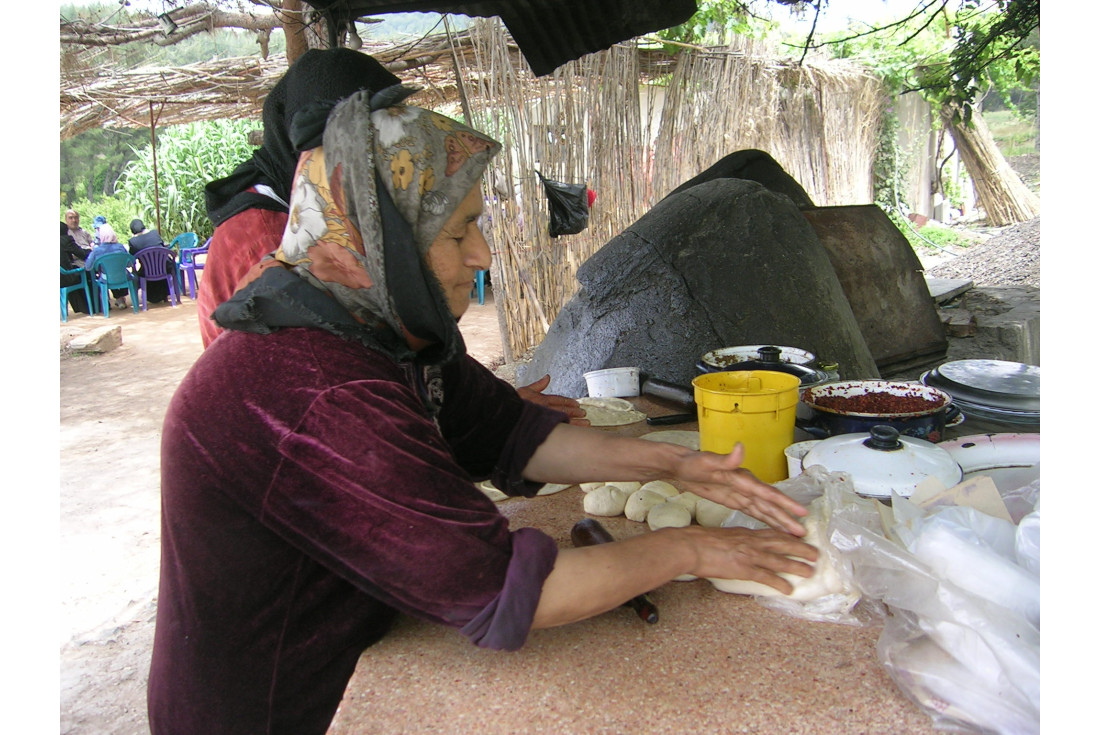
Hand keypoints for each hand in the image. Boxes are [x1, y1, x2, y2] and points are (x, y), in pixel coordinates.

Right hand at [517, 374, 589, 425]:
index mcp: (542, 399)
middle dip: (575, 412)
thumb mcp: (525, 390)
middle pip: (564, 410)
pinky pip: (558, 430)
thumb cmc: (514, 403)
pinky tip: (575, 432)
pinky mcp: (542, 428)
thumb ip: (538, 385)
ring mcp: (544, 419)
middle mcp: (545, 409)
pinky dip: (568, 430)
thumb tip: (547, 377)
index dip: (569, 402)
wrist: (505, 415)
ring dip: (576, 422)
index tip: (577, 405)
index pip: (559, 400)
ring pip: (564, 420)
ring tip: (586, 424)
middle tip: (584, 414)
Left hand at [673, 443, 808, 534]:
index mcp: (743, 478)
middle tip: (803, 532)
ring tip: (795, 535)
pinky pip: (754, 512)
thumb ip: (725, 459)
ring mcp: (742, 493)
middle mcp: (746, 486)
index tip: (801, 512)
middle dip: (786, 518)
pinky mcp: (735, 500)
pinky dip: (766, 520)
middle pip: (770, 505)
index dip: (785, 503)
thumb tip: (740, 447)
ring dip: (779, 522)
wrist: (681, 467)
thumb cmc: (693, 463)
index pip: (768, 493)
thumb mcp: (706, 461)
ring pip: (765, 510)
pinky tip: (775, 529)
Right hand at [680, 525, 818, 594]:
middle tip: (816, 554)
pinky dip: (779, 583)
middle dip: (801, 548)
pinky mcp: (744, 568)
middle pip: (782, 543)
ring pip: (780, 560)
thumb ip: (735, 541)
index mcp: (746, 533)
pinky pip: (766, 576)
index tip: (800, 538)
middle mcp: (751, 541)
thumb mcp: (722, 536)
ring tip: (810, 571)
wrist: (690, 546)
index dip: (788, 536)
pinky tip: (788, 589)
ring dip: (797, 565)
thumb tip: (739, 548)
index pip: (772, 533)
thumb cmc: (699, 541)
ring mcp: (749, 554)